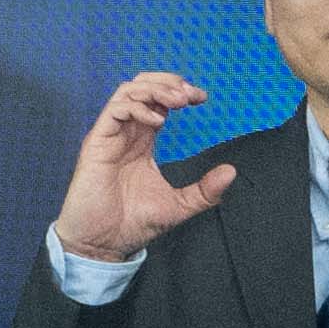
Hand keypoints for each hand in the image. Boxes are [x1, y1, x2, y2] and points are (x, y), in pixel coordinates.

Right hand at [52, 69, 234, 266]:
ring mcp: (110, 136)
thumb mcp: (178, 206)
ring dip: (155, 90)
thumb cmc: (132, 224)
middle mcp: (126, 133)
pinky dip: (137, 107)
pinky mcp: (97, 143)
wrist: (103, 245)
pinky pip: (114, 111)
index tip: (201, 98)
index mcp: (142, 142)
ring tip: (177, 101)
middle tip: (189, 94)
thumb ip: (204, 191)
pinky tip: (158, 120)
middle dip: (167, 83)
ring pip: (128, 92)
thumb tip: (231, 172)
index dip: (179, 92)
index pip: (159, 102)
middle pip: (142, 87)